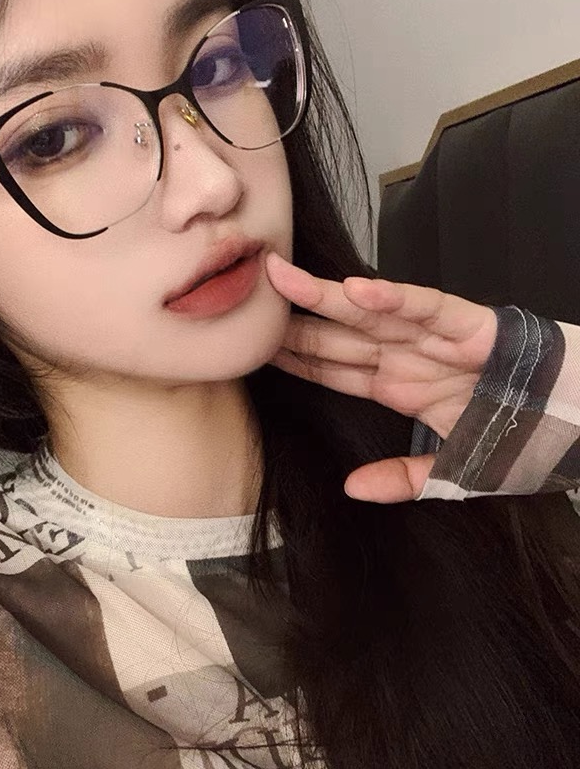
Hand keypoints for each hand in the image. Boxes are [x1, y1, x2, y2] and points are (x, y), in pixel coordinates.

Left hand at [265, 252, 498, 503]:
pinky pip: (429, 307)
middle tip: (249, 299)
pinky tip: (357, 289)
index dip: (294, 358)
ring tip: (283, 279)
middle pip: (339, 336)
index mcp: (397, 387)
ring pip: (372, 313)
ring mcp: (433, 339)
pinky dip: (396, 298)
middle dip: (294, 319)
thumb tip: (351, 488)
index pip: (332, 370)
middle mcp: (406, 357)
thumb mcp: (454, 472)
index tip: (253, 347)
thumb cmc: (520, 438)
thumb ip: (403, 479)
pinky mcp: (470, 326)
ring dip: (328, 296)